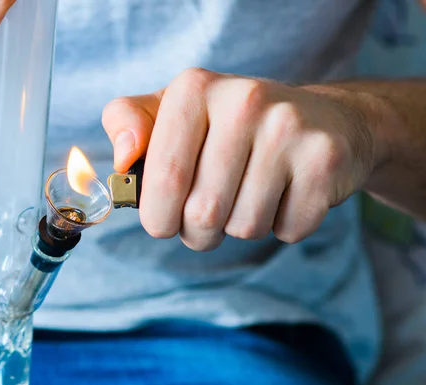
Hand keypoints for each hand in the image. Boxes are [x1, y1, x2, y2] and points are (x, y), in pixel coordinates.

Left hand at [103, 68, 384, 250]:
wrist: (321, 120)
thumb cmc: (229, 126)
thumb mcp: (171, 113)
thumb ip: (126, 124)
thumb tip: (121, 160)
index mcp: (194, 88)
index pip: (164, 179)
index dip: (158, 217)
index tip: (164, 219)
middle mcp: (245, 100)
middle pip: (203, 212)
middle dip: (197, 231)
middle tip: (206, 215)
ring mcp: (290, 128)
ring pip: (244, 227)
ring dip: (239, 227)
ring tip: (248, 195)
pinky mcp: (325, 159)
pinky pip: (287, 230)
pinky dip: (280, 227)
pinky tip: (284, 194)